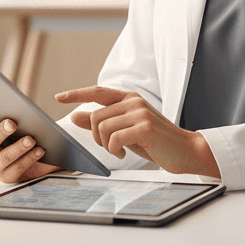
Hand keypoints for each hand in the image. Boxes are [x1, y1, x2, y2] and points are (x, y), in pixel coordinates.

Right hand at [0, 101, 60, 183]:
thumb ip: (19, 109)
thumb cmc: (20, 130)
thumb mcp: (17, 119)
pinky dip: (29, 159)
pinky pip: (17, 169)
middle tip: (12, 123)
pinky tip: (39, 150)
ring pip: (4, 158)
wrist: (31, 153)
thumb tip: (45, 98)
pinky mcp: (6, 176)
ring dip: (18, 148)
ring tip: (31, 139)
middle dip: (0, 132)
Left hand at [56, 86, 220, 179]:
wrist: (185, 151)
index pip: (98, 91)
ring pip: (102, 127)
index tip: (59, 96)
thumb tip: (75, 115)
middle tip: (109, 146)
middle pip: (95, 116)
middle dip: (95, 136)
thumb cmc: (155, 141)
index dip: (77, 93)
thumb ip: (101, 122)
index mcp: (129, 98)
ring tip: (118, 150)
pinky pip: (114, 138)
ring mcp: (140, 112)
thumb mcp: (125, 130)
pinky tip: (123, 153)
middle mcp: (134, 101)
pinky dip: (113, 150)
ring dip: (105, 145)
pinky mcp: (145, 127)